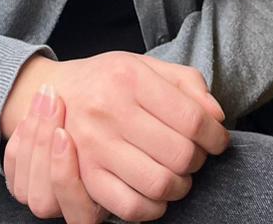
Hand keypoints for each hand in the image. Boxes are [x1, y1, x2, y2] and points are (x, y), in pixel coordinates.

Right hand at [10, 55, 227, 221]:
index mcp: (129, 77)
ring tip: (177, 175)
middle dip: (199, 161)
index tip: (217, 140)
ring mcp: (94, 145)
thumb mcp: (145, 66)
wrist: (55, 92)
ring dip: (180, 186)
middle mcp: (109, 109)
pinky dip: (153, 207)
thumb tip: (216, 116)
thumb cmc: (108, 80)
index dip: (215, 135)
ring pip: (159, 184)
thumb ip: (186, 83)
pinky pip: (130, 207)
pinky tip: (155, 192)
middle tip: (195, 156)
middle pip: (180, 154)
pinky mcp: (85, 175)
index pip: (192, 117)